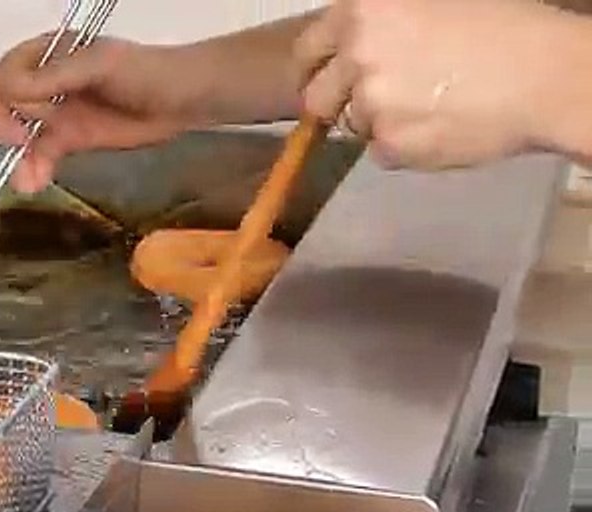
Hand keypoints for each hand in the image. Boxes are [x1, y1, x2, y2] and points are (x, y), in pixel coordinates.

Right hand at [0, 34, 190, 193]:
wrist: (183, 101)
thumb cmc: (145, 71)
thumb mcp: (98, 65)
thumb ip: (54, 77)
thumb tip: (8, 92)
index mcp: (47, 54)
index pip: (4, 75)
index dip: (6, 97)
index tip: (23, 116)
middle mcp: (45, 82)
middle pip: (1, 105)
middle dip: (4, 127)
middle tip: (20, 142)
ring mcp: (56, 112)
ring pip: (17, 136)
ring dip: (16, 158)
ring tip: (27, 178)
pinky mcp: (69, 140)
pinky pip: (38, 156)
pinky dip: (32, 170)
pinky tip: (34, 182)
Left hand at [294, 0, 574, 169]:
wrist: (547, 74)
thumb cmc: (503, 27)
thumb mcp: (431, 2)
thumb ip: (381, 21)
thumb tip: (347, 44)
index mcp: (362, 9)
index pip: (309, 48)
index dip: (318, 67)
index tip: (330, 78)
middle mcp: (356, 53)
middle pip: (317, 95)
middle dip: (338, 102)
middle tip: (376, 102)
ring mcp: (369, 100)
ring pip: (352, 125)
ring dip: (378, 123)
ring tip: (428, 107)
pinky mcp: (389, 142)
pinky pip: (380, 152)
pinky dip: (403, 147)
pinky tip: (440, 126)